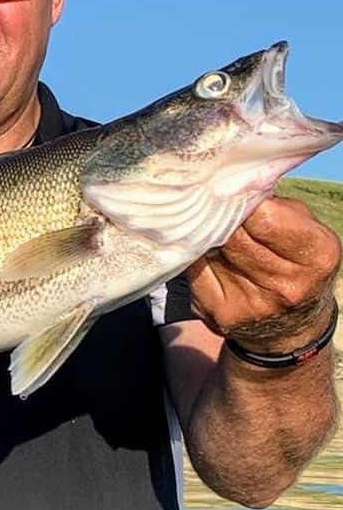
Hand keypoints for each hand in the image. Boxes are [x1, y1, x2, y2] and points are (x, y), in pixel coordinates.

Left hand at [186, 197, 340, 351]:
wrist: (289, 326)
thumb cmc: (295, 263)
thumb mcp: (306, 232)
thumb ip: (278, 207)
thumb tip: (233, 184)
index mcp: (316, 257)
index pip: (265, 218)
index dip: (243, 202)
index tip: (232, 192)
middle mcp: (287, 286)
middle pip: (234, 236)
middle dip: (221, 217)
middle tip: (212, 205)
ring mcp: (252, 304)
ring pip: (210, 251)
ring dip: (205, 234)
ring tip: (207, 225)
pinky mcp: (221, 314)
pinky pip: (193, 271)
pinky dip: (193, 255)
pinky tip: (201, 250)